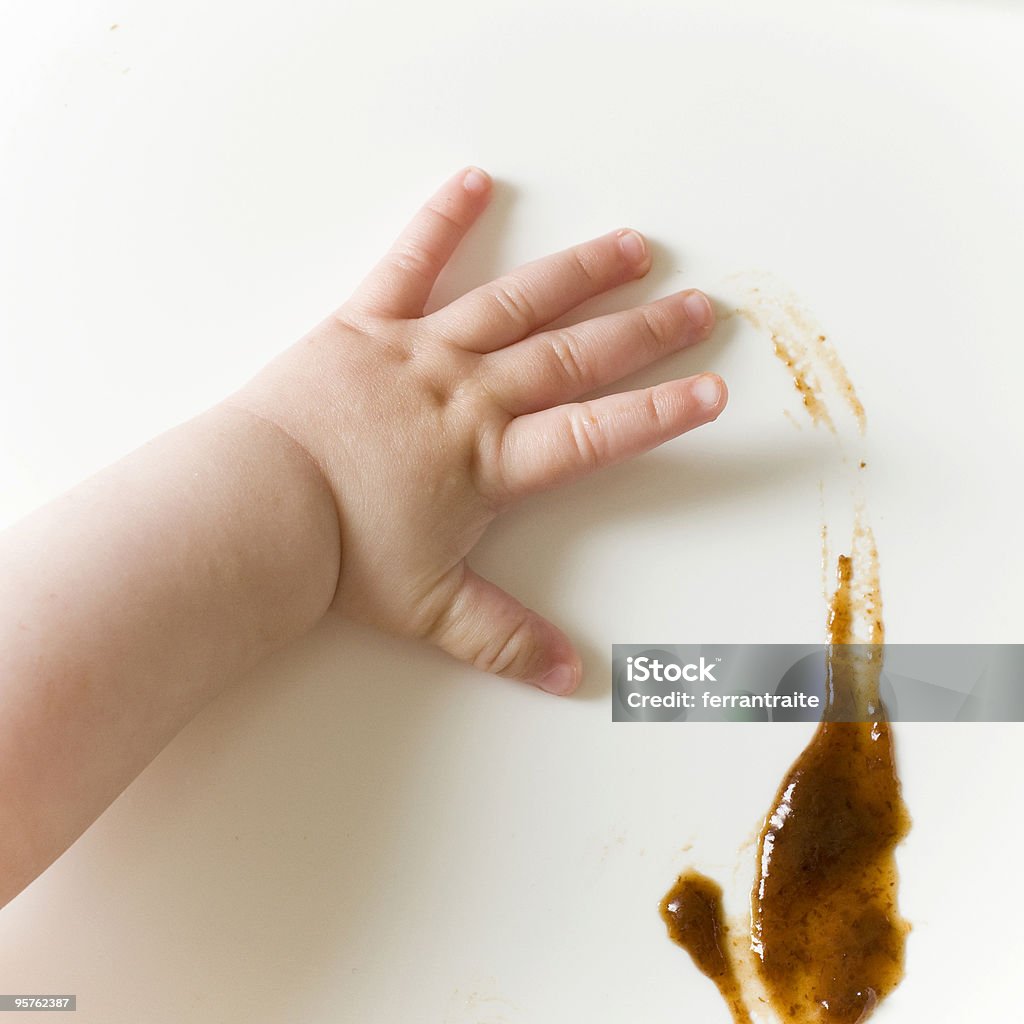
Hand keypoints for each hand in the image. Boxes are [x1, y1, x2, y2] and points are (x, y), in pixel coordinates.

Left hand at [229, 167, 725, 694]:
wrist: (256, 509)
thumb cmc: (337, 558)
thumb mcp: (429, 609)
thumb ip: (505, 640)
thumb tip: (567, 679)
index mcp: (489, 461)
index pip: (595, 433)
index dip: (659, 413)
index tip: (711, 390)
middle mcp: (468, 395)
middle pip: (573, 357)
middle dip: (643, 333)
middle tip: (698, 306)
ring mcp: (420, 351)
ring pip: (515, 302)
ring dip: (578, 274)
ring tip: (631, 248)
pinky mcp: (367, 323)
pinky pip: (411, 262)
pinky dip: (444, 221)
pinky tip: (476, 182)